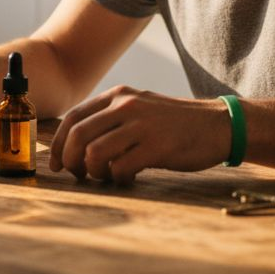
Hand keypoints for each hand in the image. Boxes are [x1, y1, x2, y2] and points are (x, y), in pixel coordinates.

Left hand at [49, 86, 231, 183]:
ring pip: (95, 152)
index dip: (58, 144)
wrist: (217, 125)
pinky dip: (118, 178)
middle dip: (70, 160)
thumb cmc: (174, 123)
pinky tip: (129, 177)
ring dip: (94, 172)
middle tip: (78, 175)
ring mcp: (141, 125)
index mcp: (117, 95)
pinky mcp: (157, 147)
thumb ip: (110, 119)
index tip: (57, 165)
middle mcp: (126, 105)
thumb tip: (76, 145)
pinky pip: (120, 168)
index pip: (73, 118)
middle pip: (78, 135)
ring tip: (107, 176)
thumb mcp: (139, 107)